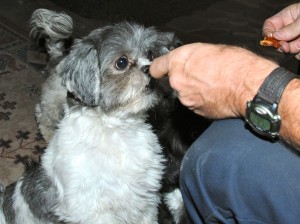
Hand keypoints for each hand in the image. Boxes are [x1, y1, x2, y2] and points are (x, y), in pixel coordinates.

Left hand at [150, 43, 277, 118]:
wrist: (250, 87)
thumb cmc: (235, 65)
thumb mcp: (211, 49)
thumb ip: (192, 57)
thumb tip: (190, 61)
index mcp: (178, 62)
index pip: (156, 67)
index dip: (158, 68)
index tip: (159, 70)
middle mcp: (178, 82)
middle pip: (174, 81)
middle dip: (184, 77)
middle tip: (202, 72)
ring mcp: (186, 99)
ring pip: (185, 93)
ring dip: (193, 89)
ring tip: (212, 83)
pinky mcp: (196, 111)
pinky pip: (195, 103)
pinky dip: (202, 99)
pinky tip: (215, 93)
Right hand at [263, 3, 299, 57]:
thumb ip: (290, 28)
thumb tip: (275, 37)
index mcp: (287, 17)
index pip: (269, 25)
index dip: (267, 33)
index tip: (270, 40)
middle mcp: (289, 28)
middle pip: (276, 40)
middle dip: (281, 45)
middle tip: (287, 47)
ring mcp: (295, 39)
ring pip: (287, 49)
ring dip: (294, 49)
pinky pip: (296, 55)